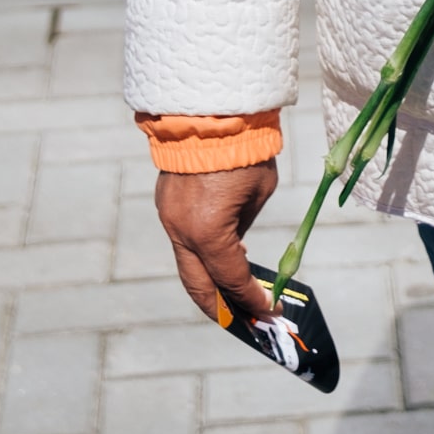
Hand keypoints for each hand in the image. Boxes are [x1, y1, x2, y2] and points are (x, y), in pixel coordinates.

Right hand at [156, 162, 277, 320]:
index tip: (268, 311)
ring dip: (208, 284)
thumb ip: (244, 224)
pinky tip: (219, 260)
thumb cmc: (246, 148)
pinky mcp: (165, 204)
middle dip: (221, 309)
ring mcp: (169, 218)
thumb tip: (237, 244)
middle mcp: (182, 231)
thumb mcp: (259, 191)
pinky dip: (199, 257)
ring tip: (232, 299)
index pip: (232, 279)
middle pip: (198, 286)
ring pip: (186, 265)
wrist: (210, 110)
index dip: (252, 299)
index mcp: (209, 232)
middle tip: (244, 323)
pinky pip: (182, 241)